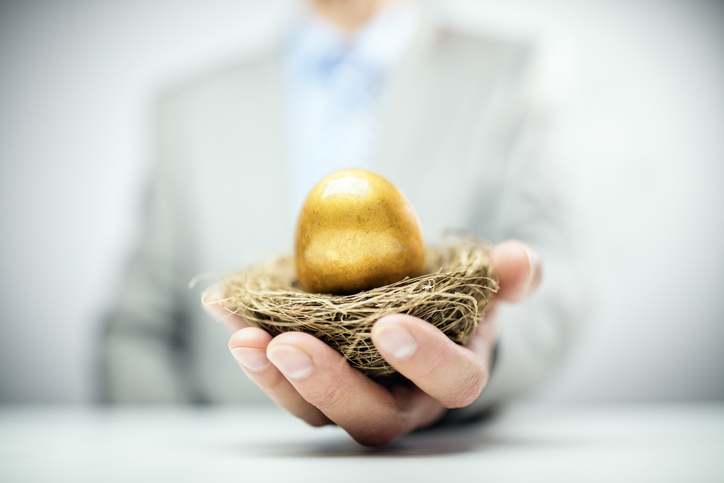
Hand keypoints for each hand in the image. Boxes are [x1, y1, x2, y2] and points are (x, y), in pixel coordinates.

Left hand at [204, 240, 540, 445]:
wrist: (420, 321)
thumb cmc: (456, 304)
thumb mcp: (485, 285)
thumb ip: (507, 275)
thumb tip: (518, 260)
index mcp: (453, 376)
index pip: (452, 381)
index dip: (425, 360)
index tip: (389, 326)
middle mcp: (405, 403)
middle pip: (372, 416)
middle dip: (330, 385)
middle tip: (289, 344)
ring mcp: (355, 401)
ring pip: (316, 412)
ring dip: (276, 380)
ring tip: (244, 338)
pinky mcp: (315, 390)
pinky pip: (281, 383)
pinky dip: (253, 351)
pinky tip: (226, 312)